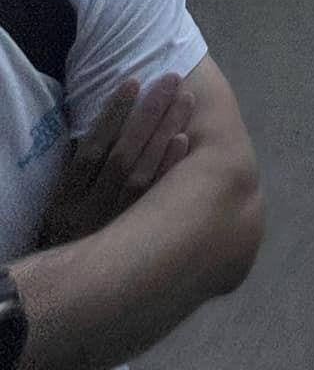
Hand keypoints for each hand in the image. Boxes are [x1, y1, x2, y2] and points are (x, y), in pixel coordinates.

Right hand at [38, 74, 193, 245]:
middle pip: (121, 158)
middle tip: (171, 80)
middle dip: (148, 116)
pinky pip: (156, 203)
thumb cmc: (75, 236)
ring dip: (165, 134)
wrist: (75, 297)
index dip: (112, 115)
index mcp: (64, 204)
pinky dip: (169, 170)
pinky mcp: (139, 244)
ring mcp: (115, 232)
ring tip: (184, 100)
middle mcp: (87, 217)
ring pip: (141, 177)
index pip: (89, 152)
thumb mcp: (65, 207)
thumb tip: (114, 120)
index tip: (133, 82)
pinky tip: (184, 141)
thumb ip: (85, 173)